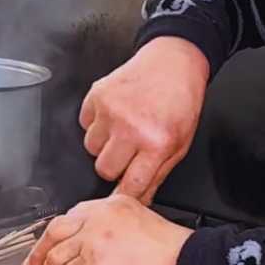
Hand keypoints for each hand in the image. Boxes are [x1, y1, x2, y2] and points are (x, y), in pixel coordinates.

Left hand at [25, 196, 187, 264]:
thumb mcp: (140, 221)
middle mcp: (98, 217)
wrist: (186, 262)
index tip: (48, 246)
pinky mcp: (94, 263)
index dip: (55, 235)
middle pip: (55, 231)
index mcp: (110, 203)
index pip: (72, 216)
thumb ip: (112, 227)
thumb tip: (92, 248)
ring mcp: (93, 239)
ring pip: (57, 257)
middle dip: (38, 252)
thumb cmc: (171, 250)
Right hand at [81, 36, 210, 201]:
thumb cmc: (181, 101)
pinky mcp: (97, 95)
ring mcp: (111, 111)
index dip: (125, 193)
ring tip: (123, 128)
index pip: (130, 186)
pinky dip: (96, 123)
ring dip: (104, 144)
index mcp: (157, 144)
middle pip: (104, 169)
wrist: (173, 63)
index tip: (122, 194)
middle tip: (129, 151)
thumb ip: (157, 176)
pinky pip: (84, 124)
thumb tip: (139, 201)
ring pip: (90, 148)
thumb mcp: (179, 145)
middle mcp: (131, 128)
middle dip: (114, 166)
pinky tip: (115, 113)